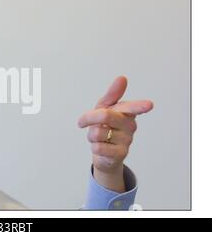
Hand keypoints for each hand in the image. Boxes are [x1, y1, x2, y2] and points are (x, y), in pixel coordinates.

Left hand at [77, 76, 152, 191]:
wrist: (103, 152)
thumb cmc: (104, 126)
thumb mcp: (104, 108)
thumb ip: (112, 94)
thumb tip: (122, 78)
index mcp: (128, 112)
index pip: (132, 107)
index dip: (139, 105)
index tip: (149, 105)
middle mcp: (130, 126)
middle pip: (105, 115)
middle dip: (89, 118)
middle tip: (82, 122)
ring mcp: (127, 140)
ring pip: (98, 132)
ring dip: (91, 135)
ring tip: (98, 137)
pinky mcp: (120, 154)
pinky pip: (98, 146)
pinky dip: (94, 146)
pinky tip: (101, 147)